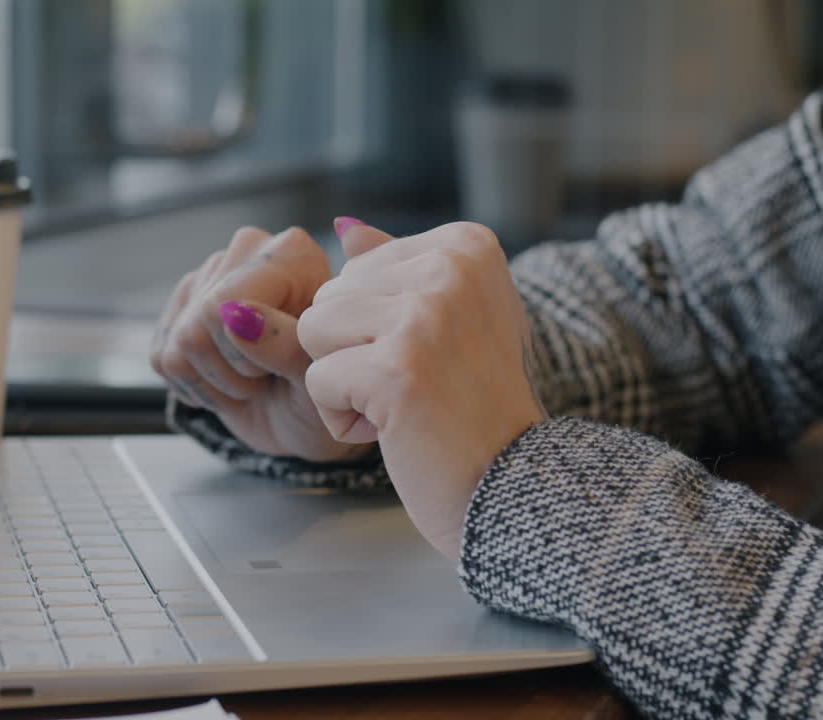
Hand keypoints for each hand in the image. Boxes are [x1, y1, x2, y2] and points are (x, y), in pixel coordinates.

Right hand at [151, 225, 375, 461]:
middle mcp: (246, 250)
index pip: (224, 304)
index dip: (246, 351)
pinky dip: (196, 387)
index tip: (279, 365)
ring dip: (216, 384)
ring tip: (253, 380)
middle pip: (195, 328)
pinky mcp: (181, 306)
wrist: (304, 416)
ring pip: (177, 347)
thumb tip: (234, 316)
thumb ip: (287, 345)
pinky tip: (228, 380)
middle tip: (268, 376)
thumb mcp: (317, 377)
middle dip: (231, 372)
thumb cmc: (320, 391)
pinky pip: (162, 359)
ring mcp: (209, 275)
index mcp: (290, 253)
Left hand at [297, 220, 547, 556]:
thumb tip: (342, 227)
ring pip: (313, 330)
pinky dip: (342, 417)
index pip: (357, 267)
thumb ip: (396, 268)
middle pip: (330, 295)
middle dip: (353, 351)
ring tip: (400, 403)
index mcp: (467, 246)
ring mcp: (425, 317)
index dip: (375, 325)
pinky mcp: (395, 369)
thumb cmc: (474, 406)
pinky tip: (391, 429)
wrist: (509, 486)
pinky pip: (317, 380)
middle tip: (417, 385)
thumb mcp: (451, 319)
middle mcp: (451, 269)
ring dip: (343, 381)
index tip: (434, 355)